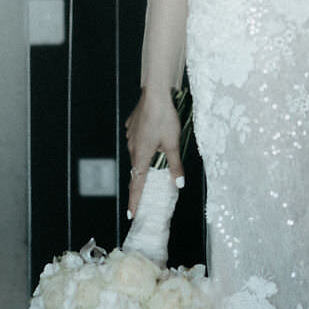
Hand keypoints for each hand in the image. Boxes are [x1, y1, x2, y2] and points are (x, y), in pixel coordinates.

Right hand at [125, 87, 183, 220]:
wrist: (155, 94)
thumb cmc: (165, 118)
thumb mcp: (174, 144)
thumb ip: (175, 165)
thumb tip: (178, 184)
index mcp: (141, 156)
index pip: (136, 184)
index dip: (134, 201)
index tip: (131, 214)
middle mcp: (132, 148)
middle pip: (136, 169)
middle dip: (141, 181)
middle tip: (146, 193)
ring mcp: (130, 136)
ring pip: (137, 153)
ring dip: (145, 159)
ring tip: (156, 158)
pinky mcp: (132, 126)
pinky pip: (137, 140)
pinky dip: (144, 143)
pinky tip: (153, 137)